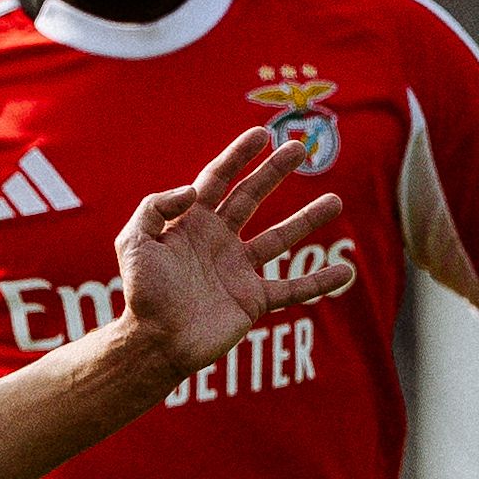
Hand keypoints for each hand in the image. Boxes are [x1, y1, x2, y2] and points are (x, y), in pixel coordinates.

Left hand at [118, 130, 356, 372]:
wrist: (153, 344)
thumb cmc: (141, 294)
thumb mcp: (133, 244)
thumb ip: (154, 208)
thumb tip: (193, 190)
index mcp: (191, 224)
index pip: (217, 180)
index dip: (237, 156)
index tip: (261, 134)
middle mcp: (217, 241)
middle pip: (251, 197)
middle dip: (274, 172)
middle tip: (299, 147)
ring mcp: (238, 270)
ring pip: (279, 238)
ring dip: (307, 220)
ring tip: (335, 201)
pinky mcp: (252, 300)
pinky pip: (293, 289)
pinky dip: (319, 283)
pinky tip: (345, 272)